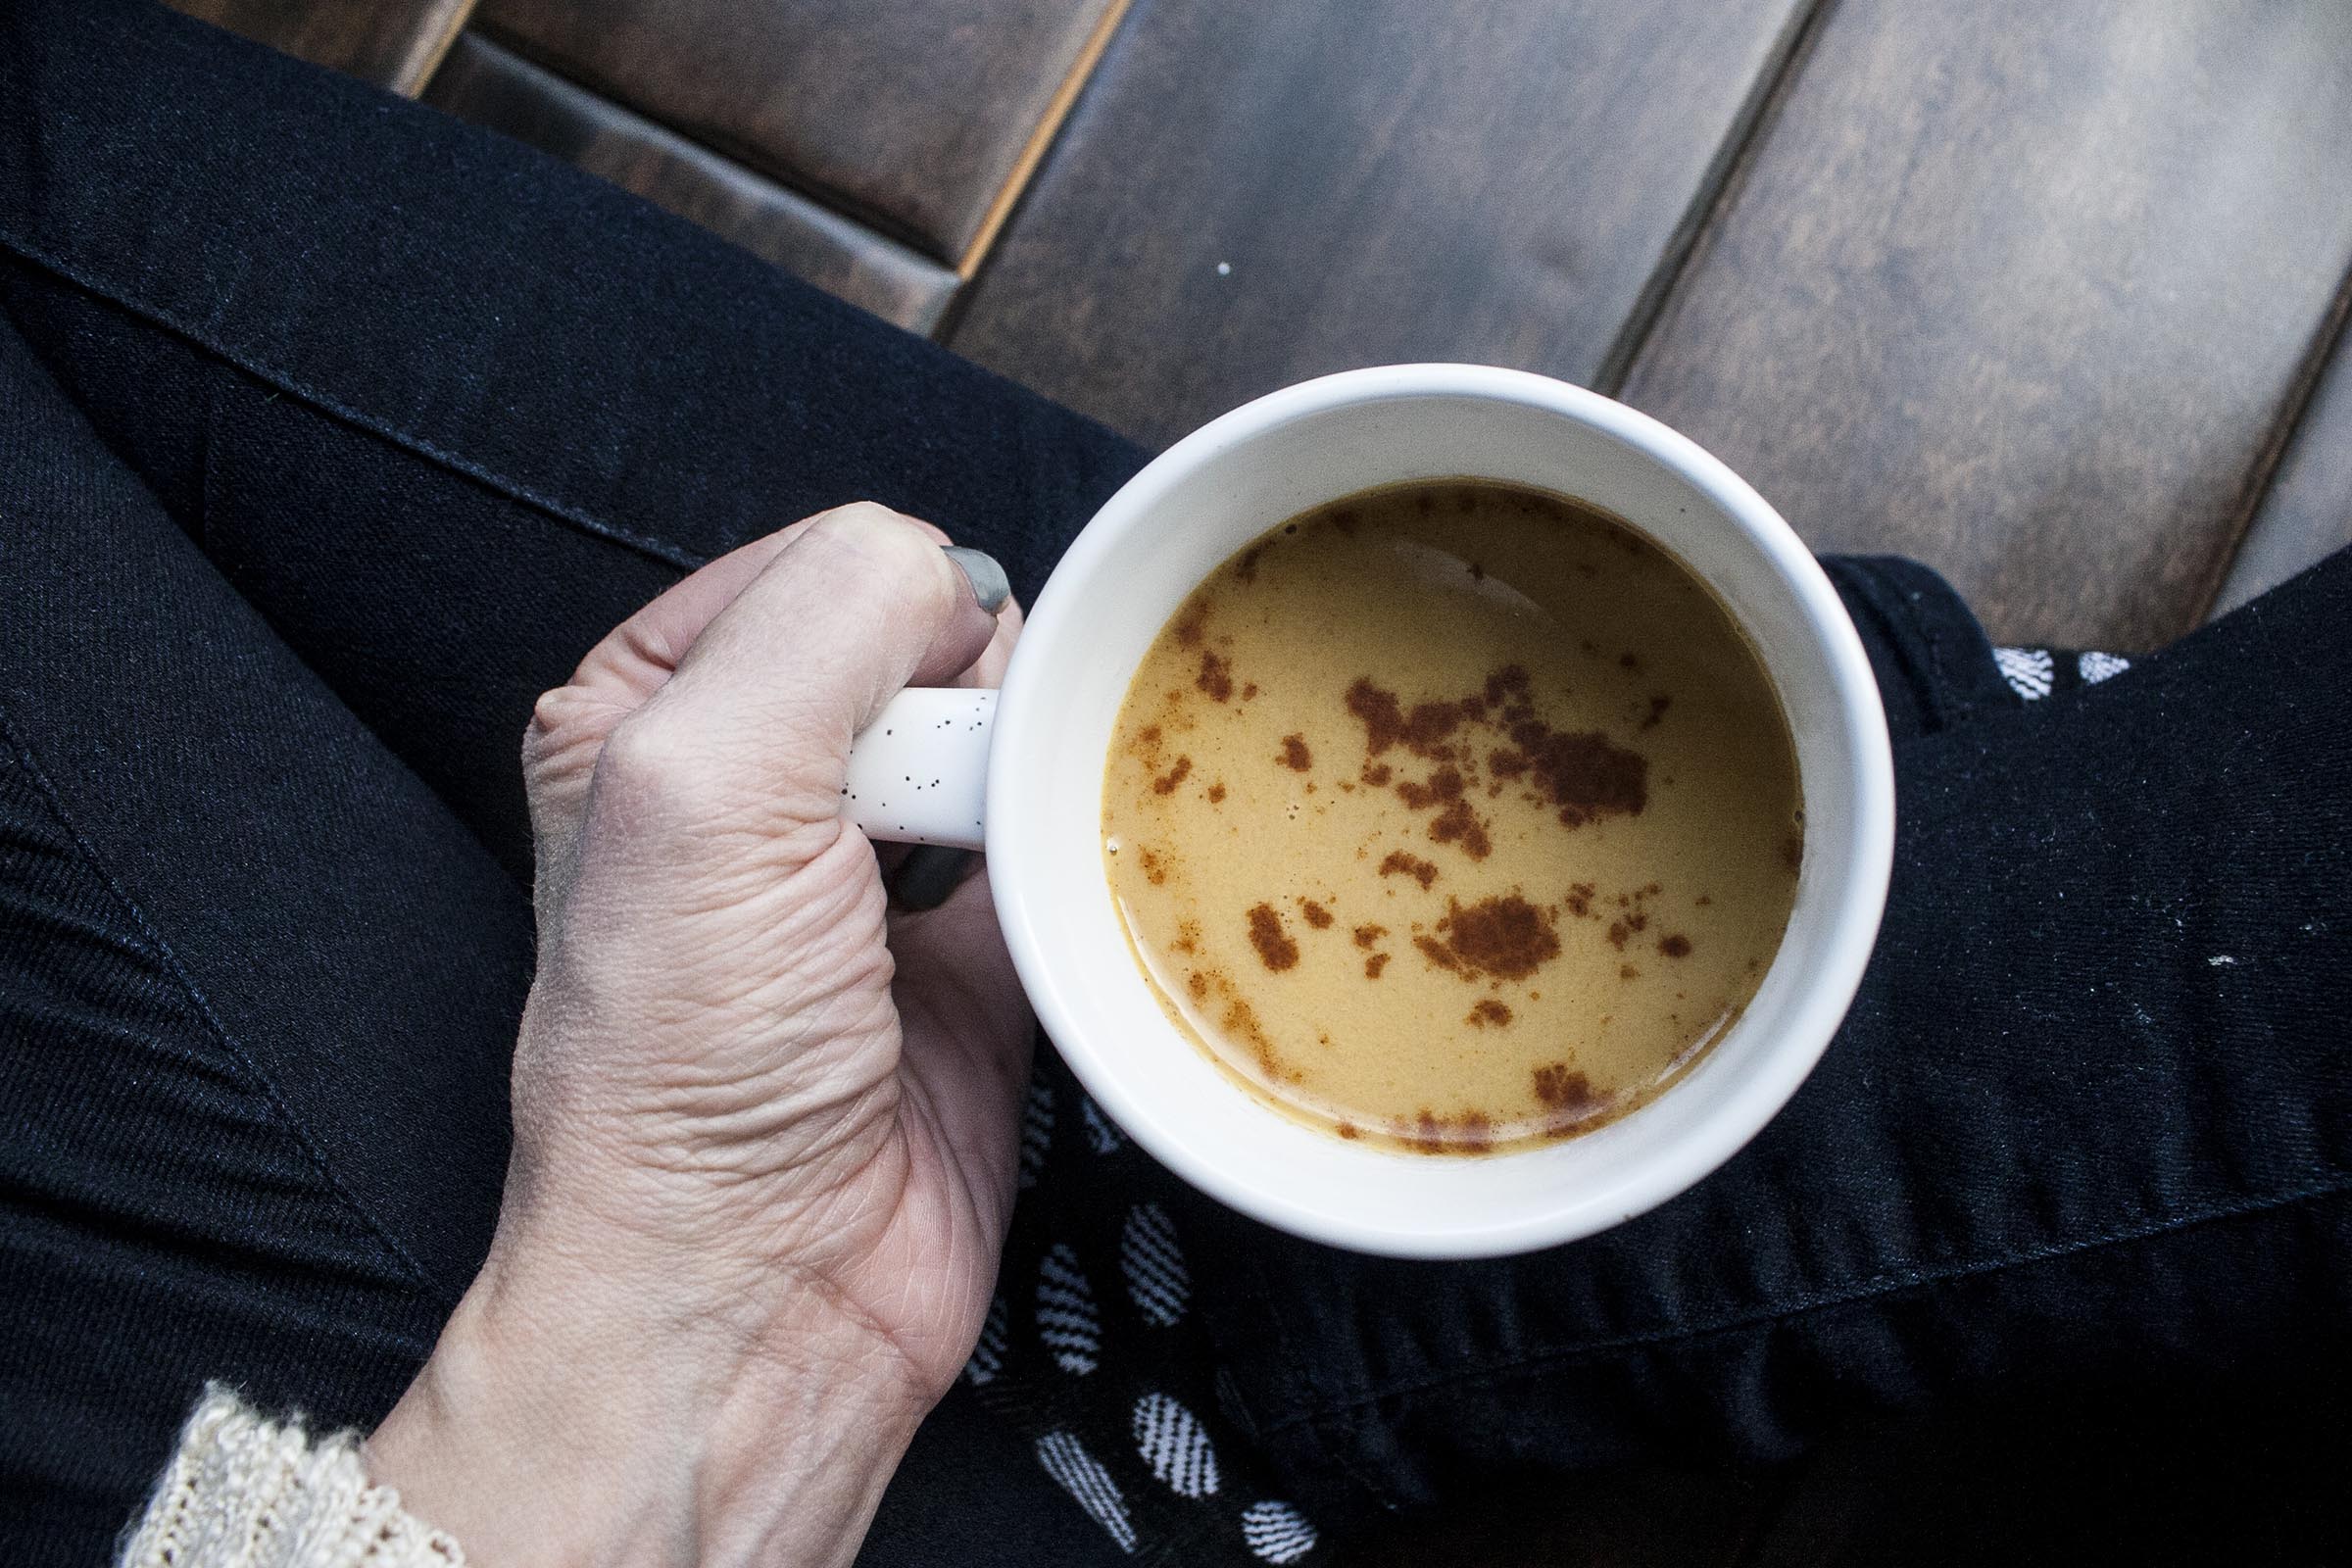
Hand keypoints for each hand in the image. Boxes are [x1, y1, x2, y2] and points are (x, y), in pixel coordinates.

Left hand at [369, 505, 1030, 1567]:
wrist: (759, 1299)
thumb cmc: (677, 1077)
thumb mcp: (701, 779)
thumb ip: (827, 615)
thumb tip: (954, 575)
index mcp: (654, 710)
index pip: (823, 564)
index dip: (894, 607)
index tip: (910, 693)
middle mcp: (758, 786)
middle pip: (935, 651)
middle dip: (976, 700)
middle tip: (945, 797)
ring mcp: (874, 880)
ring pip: (1013, 748)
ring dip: (1043, 779)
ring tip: (1019, 843)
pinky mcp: (977, 966)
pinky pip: (1070, 860)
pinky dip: (1092, 863)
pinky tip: (1082, 884)